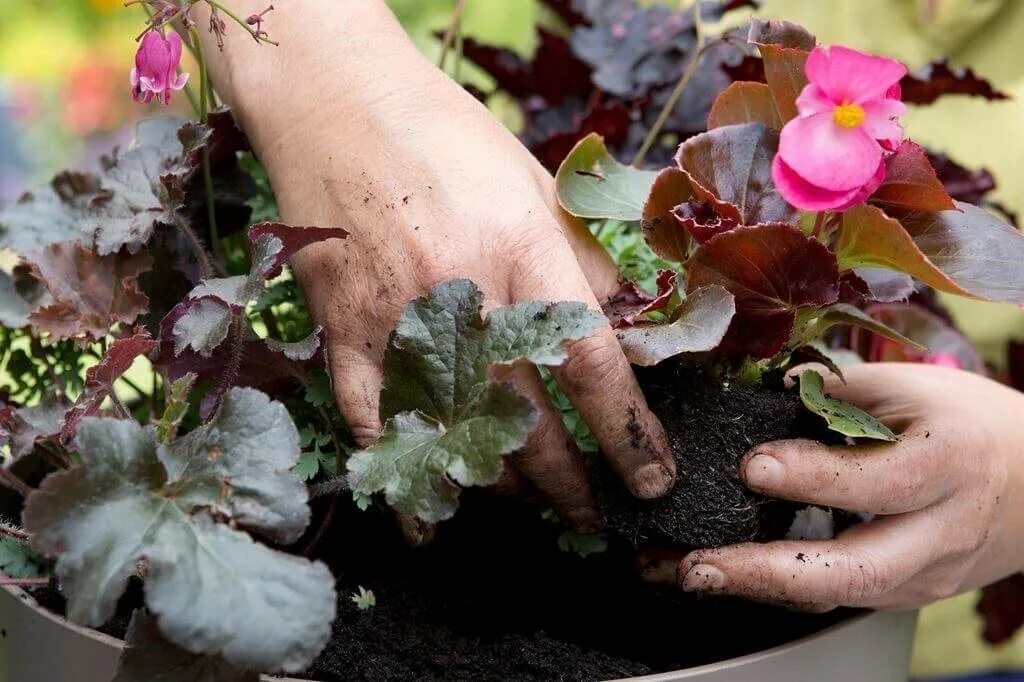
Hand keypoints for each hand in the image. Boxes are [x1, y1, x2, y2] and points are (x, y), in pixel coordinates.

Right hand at [195, 0, 674, 531]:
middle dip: (568, 483)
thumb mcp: (536, 185)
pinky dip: (405, 479)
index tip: (651, 479)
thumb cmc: (447, 138)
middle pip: (528, 419)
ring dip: (502, 484)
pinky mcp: (343, 333)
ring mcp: (395, 319)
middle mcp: (462, 292)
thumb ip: (582, 264)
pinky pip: (375, 425)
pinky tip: (431, 519)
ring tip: (532, 502)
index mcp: (522, 248)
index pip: (591, 364)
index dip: (628, 434)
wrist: (336, 105)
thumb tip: (620, 336)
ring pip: (457, 433)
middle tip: (592, 513)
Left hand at [645, 363, 1023, 609]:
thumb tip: (754, 389)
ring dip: (760, 589)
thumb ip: (835, 392)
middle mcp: (940, 531)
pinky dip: (779, 589)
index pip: (879, 482)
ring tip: (691, 573)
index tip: (752, 466)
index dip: (813, 477)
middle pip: (858, 569)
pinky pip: (839, 596)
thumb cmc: (969, 423)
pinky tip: (730, 575)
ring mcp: (925, 574)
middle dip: (768, 572)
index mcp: (948, 464)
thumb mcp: (913, 388)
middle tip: (699, 564)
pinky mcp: (907, 594)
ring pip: (840, 594)